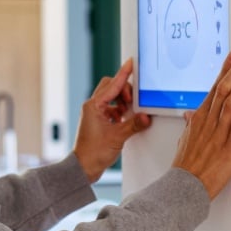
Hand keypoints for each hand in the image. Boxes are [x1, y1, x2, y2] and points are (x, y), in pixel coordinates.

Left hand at [73, 59, 152, 181]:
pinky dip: (120, 110)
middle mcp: (92, 107)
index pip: (112, 85)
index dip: (123, 74)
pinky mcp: (98, 120)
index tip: (130, 63)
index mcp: (93, 106)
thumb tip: (146, 117)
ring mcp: (94, 113)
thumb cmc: (93, 153)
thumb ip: (134, 125)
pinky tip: (125, 118)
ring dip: (123, 101)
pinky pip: (111, 108)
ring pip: (111, 97)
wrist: (84, 167)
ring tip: (130, 111)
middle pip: (111, 87)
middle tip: (133, 101)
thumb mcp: (118, 137)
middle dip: (124, 90)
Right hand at [172, 48, 230, 199]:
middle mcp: (208, 122)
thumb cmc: (186, 167)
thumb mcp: (186, 140)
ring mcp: (218, 134)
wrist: (183, 187)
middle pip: (224, 89)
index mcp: (200, 118)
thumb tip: (191, 115)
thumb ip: (191, 125)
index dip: (226, 70)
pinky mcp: (229, 148)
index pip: (214, 87)